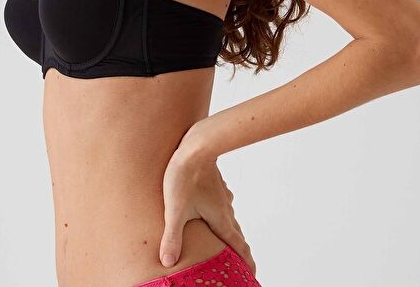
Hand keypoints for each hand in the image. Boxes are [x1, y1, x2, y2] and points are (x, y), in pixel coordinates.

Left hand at [159, 145, 256, 276]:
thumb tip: (168, 262)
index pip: (238, 246)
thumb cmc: (185, 177)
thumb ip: (172, 237)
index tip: (252, 274)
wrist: (194, 145)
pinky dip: (220, 211)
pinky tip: (214, 207)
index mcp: (220, 219)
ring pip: (228, 216)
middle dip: (237, 249)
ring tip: (225, 239)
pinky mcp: (214, 182)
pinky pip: (221, 202)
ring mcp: (221, 194)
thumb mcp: (175, 210)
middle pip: (235, 233)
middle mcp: (225, 208)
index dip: (246, 262)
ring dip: (229, 229)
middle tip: (240, 262)